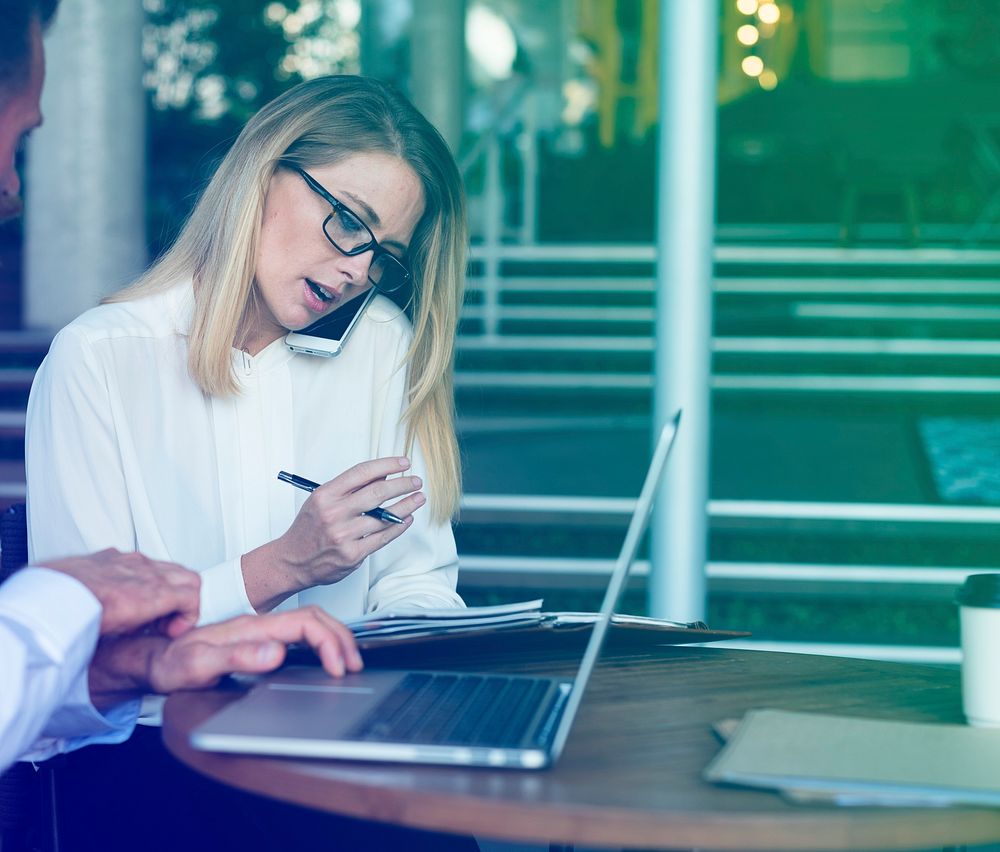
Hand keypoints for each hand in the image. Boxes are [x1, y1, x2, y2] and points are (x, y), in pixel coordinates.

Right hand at [39, 549, 199, 638]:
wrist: (55, 598)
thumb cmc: (54, 597)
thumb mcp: (72, 591)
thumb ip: (87, 593)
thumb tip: (86, 608)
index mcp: (114, 562)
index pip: (147, 569)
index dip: (154, 590)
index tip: (144, 612)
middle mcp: (135, 563)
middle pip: (173, 572)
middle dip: (173, 596)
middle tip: (160, 621)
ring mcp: (149, 574)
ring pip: (187, 581)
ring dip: (182, 605)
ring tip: (165, 626)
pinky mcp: (159, 592)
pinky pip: (191, 598)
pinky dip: (187, 615)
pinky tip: (171, 631)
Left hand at [88, 606, 362, 707]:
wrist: (141, 656)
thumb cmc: (162, 661)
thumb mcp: (191, 665)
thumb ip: (232, 657)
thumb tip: (274, 651)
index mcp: (249, 627)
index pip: (303, 623)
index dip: (329, 642)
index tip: (340, 668)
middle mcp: (255, 626)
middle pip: (313, 619)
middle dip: (342, 639)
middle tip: (355, 666)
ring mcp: (255, 633)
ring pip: (307, 625)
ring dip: (334, 640)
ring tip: (347, 663)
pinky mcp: (252, 642)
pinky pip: (296, 635)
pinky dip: (319, 645)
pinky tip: (322, 661)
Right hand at [242, 457, 423, 610]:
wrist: (292, 561)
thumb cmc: (309, 528)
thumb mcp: (322, 500)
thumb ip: (350, 488)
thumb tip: (382, 474)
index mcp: (325, 495)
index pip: (362, 472)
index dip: (387, 465)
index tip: (403, 463)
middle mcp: (334, 513)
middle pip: (377, 493)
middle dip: (402, 484)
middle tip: (415, 481)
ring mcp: (344, 535)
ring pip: (384, 517)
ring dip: (406, 506)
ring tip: (418, 498)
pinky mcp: (352, 554)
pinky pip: (383, 537)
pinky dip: (398, 526)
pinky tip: (406, 518)